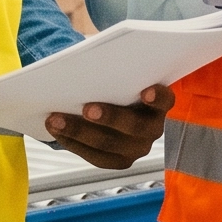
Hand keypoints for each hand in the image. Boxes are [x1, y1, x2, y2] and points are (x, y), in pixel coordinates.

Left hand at [46, 81, 172, 168]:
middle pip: (134, 126)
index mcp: (159, 104)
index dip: (157, 97)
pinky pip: (95, 156)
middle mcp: (152, 129)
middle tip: (87, 108)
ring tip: (56, 119)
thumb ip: (113, 69)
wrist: (108, 105)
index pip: (165, 100)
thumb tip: (89, 60)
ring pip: (108, 144)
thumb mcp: (118, 74)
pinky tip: (56, 129)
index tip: (146, 90)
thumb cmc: (114, 84)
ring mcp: (136, 148)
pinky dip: (72, 141)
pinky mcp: (117, 161)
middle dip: (110, 117)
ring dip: (79, 131)